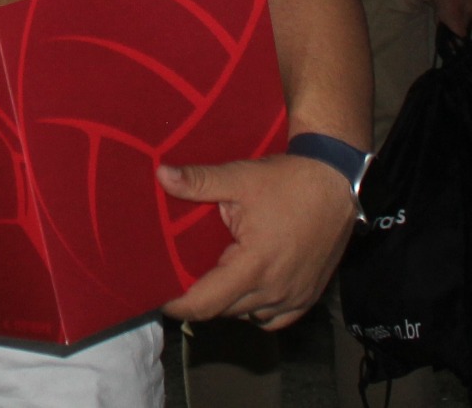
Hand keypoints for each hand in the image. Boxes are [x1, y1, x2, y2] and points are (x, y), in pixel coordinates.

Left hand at [159, 153, 356, 330]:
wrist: (336, 183)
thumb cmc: (287, 181)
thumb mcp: (238, 177)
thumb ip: (199, 181)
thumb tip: (161, 175)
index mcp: (254, 266)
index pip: (207, 302)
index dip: (179, 305)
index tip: (159, 297)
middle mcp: (275, 290)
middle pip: (226, 311)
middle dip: (200, 301)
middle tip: (178, 281)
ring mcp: (296, 297)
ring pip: (249, 316)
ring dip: (227, 305)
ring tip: (209, 282)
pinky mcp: (310, 295)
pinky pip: (275, 319)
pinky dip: (256, 311)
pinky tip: (245, 291)